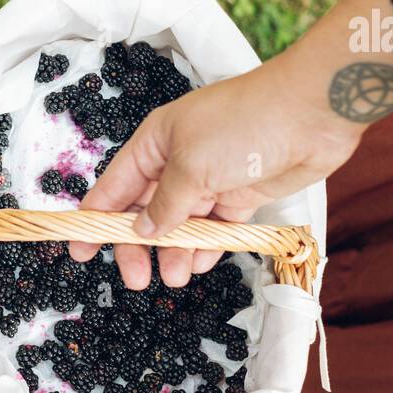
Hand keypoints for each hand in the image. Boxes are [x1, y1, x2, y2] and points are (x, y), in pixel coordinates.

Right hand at [73, 61, 359, 289]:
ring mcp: (210, 178)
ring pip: (181, 223)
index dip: (95, 218)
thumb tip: (142, 230)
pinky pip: (215, 226)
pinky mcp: (241, 192)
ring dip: (175, 251)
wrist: (312, 113)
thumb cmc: (245, 124)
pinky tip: (203, 262)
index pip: (114, 186)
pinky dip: (208, 246)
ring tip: (176, 277)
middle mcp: (178, 161)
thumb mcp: (191, 166)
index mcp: (155, 143)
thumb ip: (164, 204)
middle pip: (145, 211)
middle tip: (135, 279)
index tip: (80, 250)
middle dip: (137, 245)